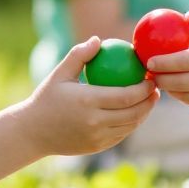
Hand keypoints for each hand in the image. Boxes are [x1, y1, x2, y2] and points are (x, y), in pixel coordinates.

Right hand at [19, 37, 156, 156]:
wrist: (32, 132)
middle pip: (133, 113)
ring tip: (149, 99)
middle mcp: (95, 122)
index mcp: (87, 101)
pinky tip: (135, 112)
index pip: (126, 95)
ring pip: (130, 126)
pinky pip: (121, 134)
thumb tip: (99, 39)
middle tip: (156, 88)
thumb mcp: (60, 73)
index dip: (144, 88)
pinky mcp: (97, 147)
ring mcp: (97, 137)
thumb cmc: (47, 98)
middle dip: (150, 101)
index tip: (150, 77)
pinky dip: (131, 124)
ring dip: (144, 113)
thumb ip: (79, 55)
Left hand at [149, 13, 188, 116]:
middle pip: (178, 82)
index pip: (181, 61)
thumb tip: (184, 15)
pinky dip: (187, 98)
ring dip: (172, 90)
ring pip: (185, 96)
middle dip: (161, 79)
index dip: (162, 63)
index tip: (149, 61)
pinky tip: (183, 91)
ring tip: (164, 82)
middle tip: (151, 74)